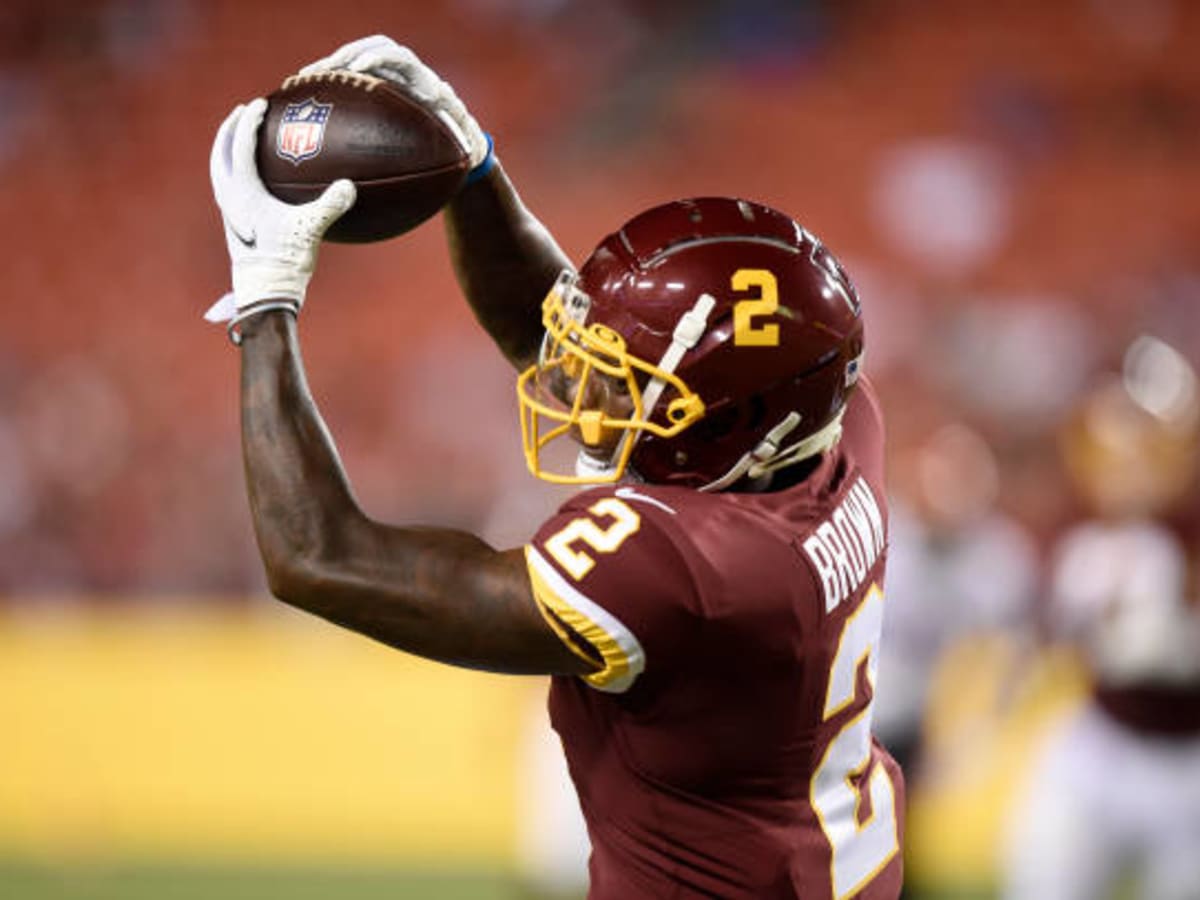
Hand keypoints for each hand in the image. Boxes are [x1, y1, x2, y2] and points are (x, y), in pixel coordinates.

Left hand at [205, 98, 355, 326]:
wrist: (264, 292)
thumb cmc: (285, 260)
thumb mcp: (311, 230)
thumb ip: (330, 204)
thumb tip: (350, 186)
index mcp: (242, 192)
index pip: (240, 146)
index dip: (249, 122)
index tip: (260, 104)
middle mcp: (229, 198)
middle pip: (220, 153)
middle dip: (229, 129)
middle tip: (241, 111)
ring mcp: (229, 211)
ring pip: (220, 170)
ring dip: (227, 150)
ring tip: (239, 139)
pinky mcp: (234, 224)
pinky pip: (230, 187)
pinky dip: (236, 171)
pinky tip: (255, 177)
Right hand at [298, 35, 491, 171]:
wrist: (460, 146)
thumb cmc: (463, 151)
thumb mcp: (466, 150)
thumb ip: (462, 146)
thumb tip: (468, 152)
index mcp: (426, 84)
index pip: (401, 58)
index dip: (380, 58)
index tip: (360, 69)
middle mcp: (408, 76)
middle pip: (372, 50)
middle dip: (344, 56)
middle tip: (318, 73)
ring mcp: (391, 82)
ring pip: (355, 63)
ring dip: (328, 69)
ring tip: (300, 82)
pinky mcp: (377, 92)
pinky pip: (347, 83)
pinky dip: (327, 88)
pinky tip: (303, 102)